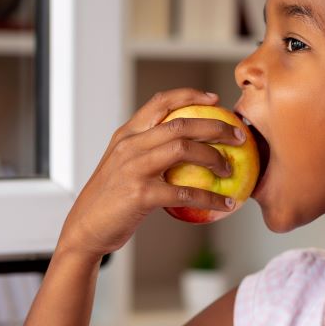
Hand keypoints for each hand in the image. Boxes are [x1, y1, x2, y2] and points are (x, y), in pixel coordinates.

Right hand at [57, 88, 243, 258]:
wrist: (85, 229)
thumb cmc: (111, 199)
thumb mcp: (123, 165)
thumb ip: (148, 151)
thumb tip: (190, 147)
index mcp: (127, 135)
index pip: (160, 103)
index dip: (190, 96)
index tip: (215, 99)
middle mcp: (129, 145)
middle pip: (181, 123)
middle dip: (216, 126)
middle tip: (239, 136)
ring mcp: (134, 168)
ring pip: (183, 149)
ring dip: (214, 157)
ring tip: (230, 170)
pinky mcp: (141, 194)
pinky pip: (185, 193)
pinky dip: (210, 198)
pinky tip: (225, 205)